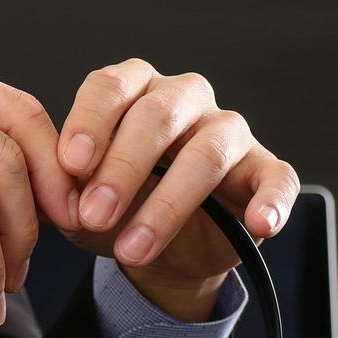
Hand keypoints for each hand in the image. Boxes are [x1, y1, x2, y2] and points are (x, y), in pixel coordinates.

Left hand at [57, 60, 299, 321]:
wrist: (161, 250)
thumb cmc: (117, 208)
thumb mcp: (77, 200)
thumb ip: (65, 188)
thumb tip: (60, 196)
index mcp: (135, 91)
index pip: (111, 87)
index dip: (90, 122)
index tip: (69, 165)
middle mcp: (184, 100)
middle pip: (158, 115)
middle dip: (122, 168)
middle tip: (93, 215)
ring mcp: (229, 133)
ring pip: (207, 152)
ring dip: (168, 205)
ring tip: (134, 250)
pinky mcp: (264, 172)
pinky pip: (277, 180)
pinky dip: (272, 202)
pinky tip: (260, 224)